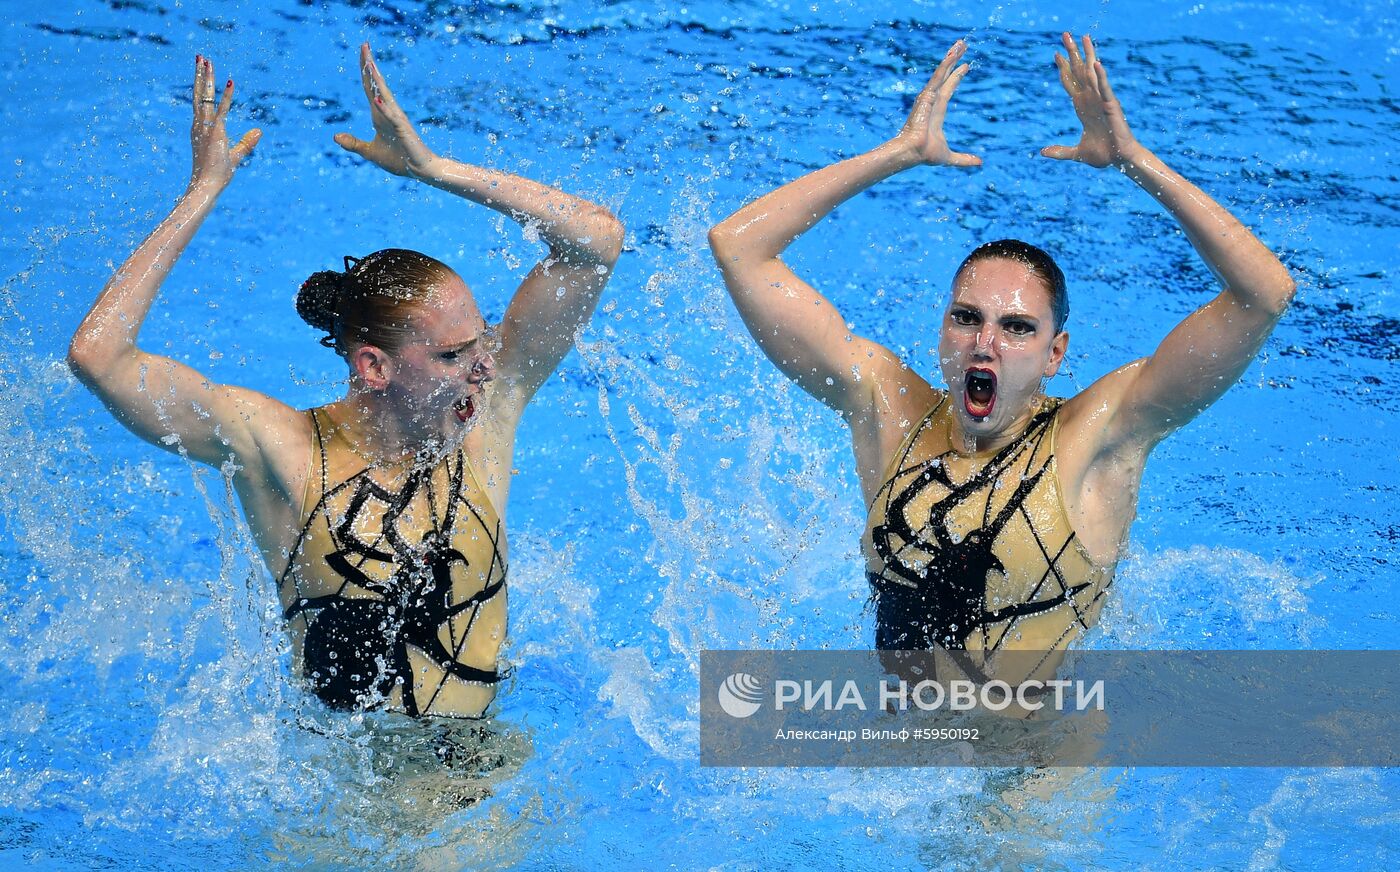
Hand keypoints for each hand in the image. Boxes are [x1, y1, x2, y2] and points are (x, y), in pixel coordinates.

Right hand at [188, 55, 259, 191]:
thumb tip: (260, 131)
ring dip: (206, 77)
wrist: (207, 186)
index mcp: (201, 128)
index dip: (202, 86)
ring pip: (204, 97)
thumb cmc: (217, 174)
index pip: (201, 102)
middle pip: (199, 94)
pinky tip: (230, 81)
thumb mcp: (236, 155)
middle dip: (200, 75)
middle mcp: (200, 124)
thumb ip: (247, 142)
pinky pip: (221, 110)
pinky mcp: (215, 132)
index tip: (204, 70)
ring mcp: (205, 127)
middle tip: (200, 57)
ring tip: (205, 59)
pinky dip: (226, 96)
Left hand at [334, 44, 437, 177]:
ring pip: (384, 96)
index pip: (369, 88)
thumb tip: (335, 136)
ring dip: (377, 80)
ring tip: (370, 63)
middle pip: (376, 85)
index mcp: (379, 114)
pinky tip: (377, 99)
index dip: (363, 70)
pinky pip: (392, 118)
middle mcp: (388, 112)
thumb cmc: (398, 159)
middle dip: (369, 65)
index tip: (361, 52)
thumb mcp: (369, 152)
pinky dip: (385, 109)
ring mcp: (396, 119)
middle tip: (364, 45)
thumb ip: (353, 143)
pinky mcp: (403, 130)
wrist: (419, 171)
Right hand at [889, 40, 980, 167]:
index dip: (956, 78)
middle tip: (962, 46)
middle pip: (945, 76)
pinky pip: (938, 76)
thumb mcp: (950, 157)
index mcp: (936, 112)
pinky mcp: (926, 95)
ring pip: (942, 72)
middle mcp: (932, 101)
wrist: (913, 152)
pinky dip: (945, 64)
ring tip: (961, 43)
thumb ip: (964, 159)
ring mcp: (928, 97)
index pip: (948, 90)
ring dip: (952, 57)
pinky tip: (953, 53)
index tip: (965, 67)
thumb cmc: (925, 155)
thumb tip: (979, 163)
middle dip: (954, 61)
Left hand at [1041, 33, 1142, 168]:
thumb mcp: (1076, 153)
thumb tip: (1043, 152)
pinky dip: (1101, 76)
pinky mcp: (1111, 105)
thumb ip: (1060, 151)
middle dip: (1072, 53)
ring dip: (1087, 55)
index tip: (1056, 54)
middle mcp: (1091, 99)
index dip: (1063, 68)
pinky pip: (1105, 88)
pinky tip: (1097, 63)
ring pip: (1092, 73)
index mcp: (1082, 107)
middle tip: (1065, 34)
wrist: (1119, 160)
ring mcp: (1101, 100)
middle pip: (1079, 71)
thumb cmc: (1103, 154)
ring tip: (1083, 37)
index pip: (1071, 82)